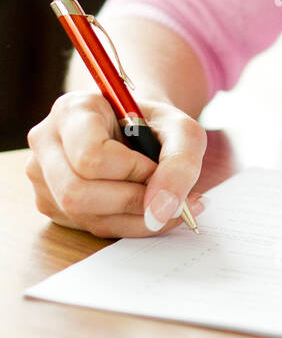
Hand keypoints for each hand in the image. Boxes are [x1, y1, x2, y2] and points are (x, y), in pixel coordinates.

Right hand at [26, 92, 206, 238]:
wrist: (138, 130)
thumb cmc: (156, 125)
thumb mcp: (182, 131)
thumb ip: (180, 163)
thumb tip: (160, 210)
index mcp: (71, 110)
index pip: (90, 155)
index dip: (131, 170)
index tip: (156, 165)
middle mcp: (47, 142)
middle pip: (77, 193)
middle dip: (131, 200)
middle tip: (166, 194)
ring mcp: (43, 176)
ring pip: (83, 216)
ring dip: (134, 217)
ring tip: (165, 203)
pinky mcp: (52, 204)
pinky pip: (90, 227)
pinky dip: (128, 224)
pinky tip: (147, 207)